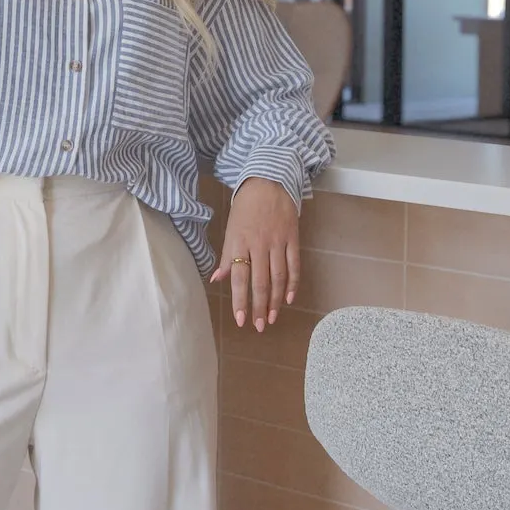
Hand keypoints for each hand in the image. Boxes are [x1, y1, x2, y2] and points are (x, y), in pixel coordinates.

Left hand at [210, 178, 300, 332]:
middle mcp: (259, 245)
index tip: (241, 319)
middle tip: (259, 326)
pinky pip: (294, 266)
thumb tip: (215, 279)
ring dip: (275, 301)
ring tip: (272, 318)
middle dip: (259, 307)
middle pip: (260, 282)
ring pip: (278, 278)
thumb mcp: (230, 231)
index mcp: (239, 243)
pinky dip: (292, 284)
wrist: (268, 183)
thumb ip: (225, 257)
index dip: (240, 300)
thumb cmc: (245, 209)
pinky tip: (289, 299)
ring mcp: (278, 242)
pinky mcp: (292, 239)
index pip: (239, 277)